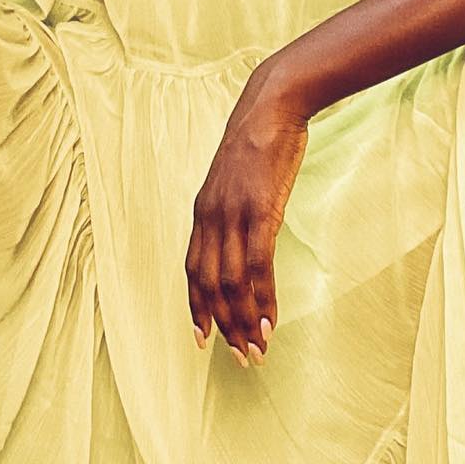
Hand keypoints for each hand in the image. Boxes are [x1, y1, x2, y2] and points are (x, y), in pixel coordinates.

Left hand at [185, 74, 308, 367]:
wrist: (272, 106)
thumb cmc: (260, 139)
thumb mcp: (237, 178)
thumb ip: (235, 208)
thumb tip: (245, 235)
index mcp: (202, 212)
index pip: (192, 270)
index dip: (196, 307)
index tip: (202, 339)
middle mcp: (210, 218)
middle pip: (208, 285)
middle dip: (222, 326)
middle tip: (240, 357)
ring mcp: (233, 216)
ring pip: (231, 284)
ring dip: (244, 322)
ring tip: (257, 349)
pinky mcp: (259, 212)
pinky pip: (257, 267)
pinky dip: (262, 298)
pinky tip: (271, 320)